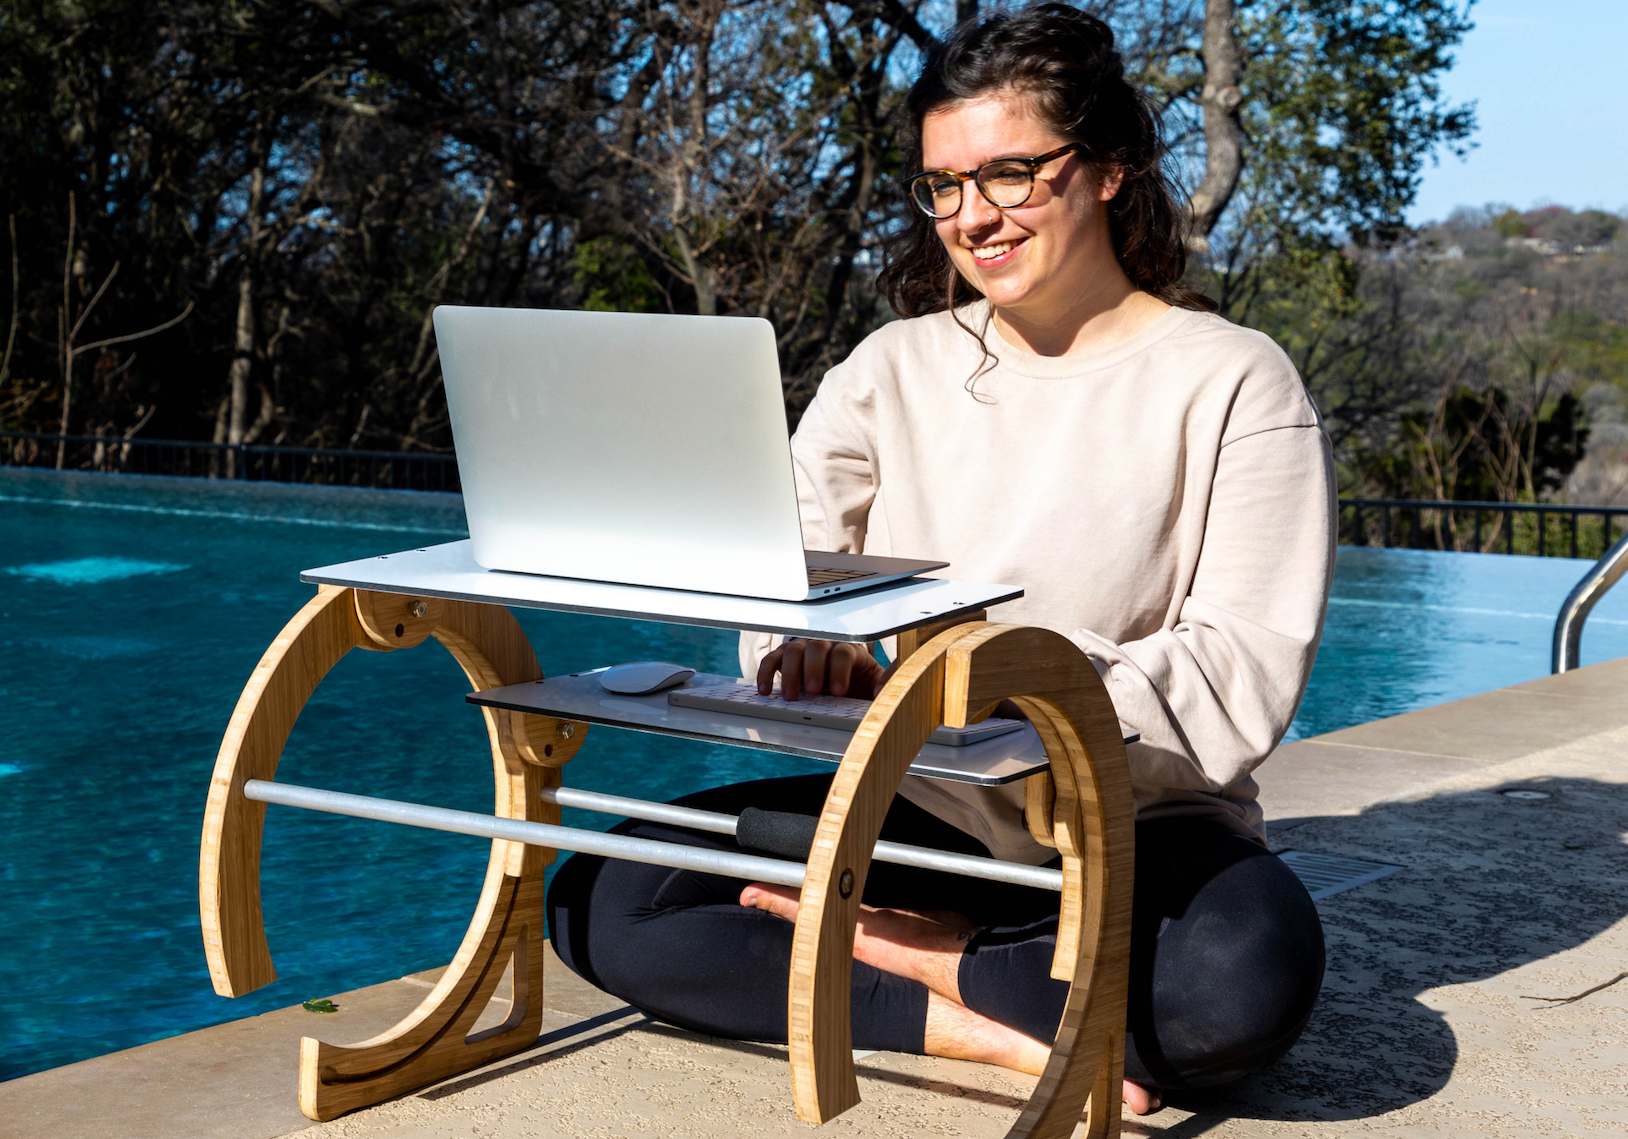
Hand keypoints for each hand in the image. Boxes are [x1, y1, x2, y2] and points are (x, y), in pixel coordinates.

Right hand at [756, 638, 890, 700]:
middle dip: (813, 669)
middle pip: (816, 647)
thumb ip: (884, 684)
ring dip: (789, 673)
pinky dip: (766, 673)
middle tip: (812, 691)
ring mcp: (803, 649)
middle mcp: (825, 645)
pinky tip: (764, 691)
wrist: (845, 680)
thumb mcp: (875, 683)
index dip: (840, 670)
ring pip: (792, 650)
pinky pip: (772, 660)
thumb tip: (884, 693)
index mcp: (849, 649)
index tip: (839, 691)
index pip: (843, 652)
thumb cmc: (859, 682)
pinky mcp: (785, 658)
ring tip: (790, 697)